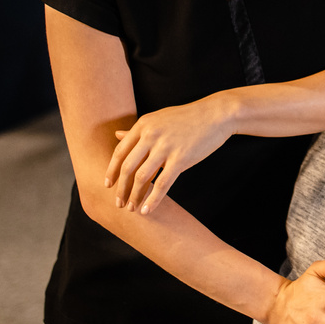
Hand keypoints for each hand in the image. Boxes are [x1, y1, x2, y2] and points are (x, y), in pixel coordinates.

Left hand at [105, 95, 232, 213]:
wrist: (216, 114)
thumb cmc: (188, 117)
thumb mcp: (159, 119)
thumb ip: (138, 130)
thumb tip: (117, 134)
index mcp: (143, 125)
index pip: (120, 152)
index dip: (112, 171)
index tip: (108, 185)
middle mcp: (150, 135)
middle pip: (127, 167)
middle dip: (121, 188)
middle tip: (118, 202)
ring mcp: (165, 147)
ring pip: (142, 178)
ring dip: (134, 196)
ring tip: (132, 208)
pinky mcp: (181, 159)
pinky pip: (162, 183)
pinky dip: (152, 199)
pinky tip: (147, 210)